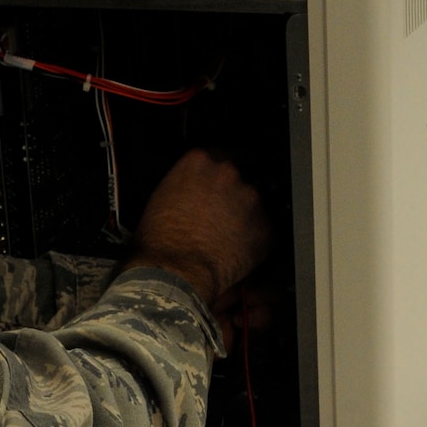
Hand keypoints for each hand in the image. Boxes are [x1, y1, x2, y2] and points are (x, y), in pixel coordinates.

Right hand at [120, 150, 271, 310]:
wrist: (175, 273)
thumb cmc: (161, 242)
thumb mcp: (161, 198)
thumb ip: (185, 182)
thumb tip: (192, 188)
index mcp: (200, 161)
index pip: (221, 153)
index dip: (221, 171)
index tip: (220, 182)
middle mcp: (228, 173)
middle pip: (243, 172)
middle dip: (235, 191)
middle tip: (222, 211)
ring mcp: (250, 198)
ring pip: (256, 199)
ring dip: (247, 212)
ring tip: (227, 233)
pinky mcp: (266, 225)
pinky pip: (265, 227)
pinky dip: (256, 237)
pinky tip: (236, 248)